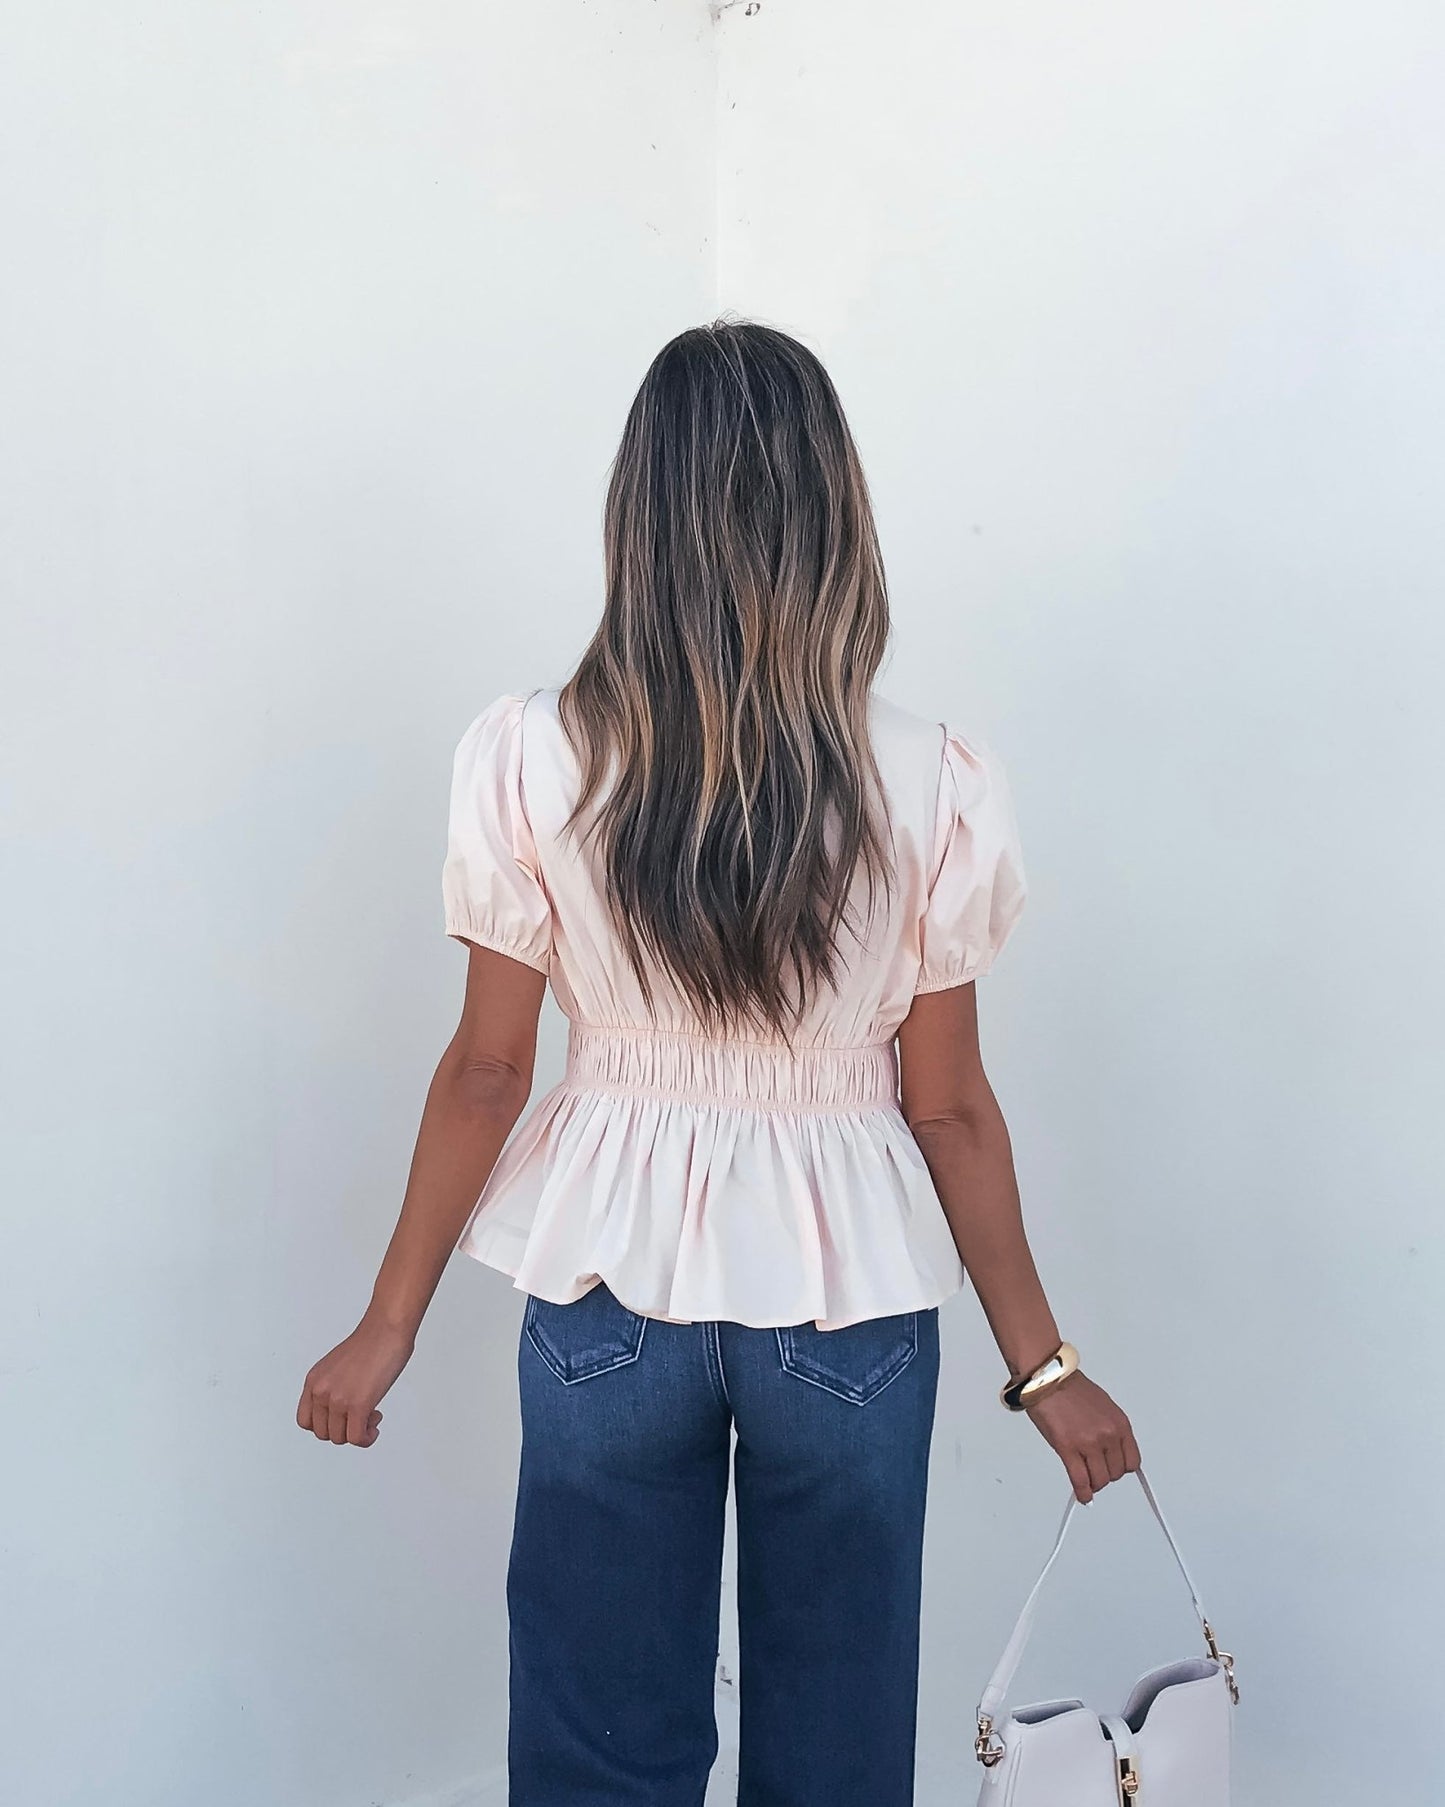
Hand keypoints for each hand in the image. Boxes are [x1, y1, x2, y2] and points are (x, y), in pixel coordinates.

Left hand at [297, 1315, 414, 1447]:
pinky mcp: (357, 1405)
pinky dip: (366, 1439)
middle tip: (362, 1416)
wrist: (386, 1329)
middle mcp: (321, 1391)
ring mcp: (337, 1399)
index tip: (341, 1419)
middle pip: (323, 1433)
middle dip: (344, 1430)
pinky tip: (375, 1426)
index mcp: (314, 1381)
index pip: (305, 1421)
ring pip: (340, 1438)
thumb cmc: (371, 1343)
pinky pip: (356, 1438)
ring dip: (358, 1434)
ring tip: (372, 1416)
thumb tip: (341, 1412)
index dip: (325, 1426)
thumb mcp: (337, 1367)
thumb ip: (332, 1387)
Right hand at [1024, 1371, 1139, 1502]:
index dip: (1121, 1468)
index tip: (1115, 1470)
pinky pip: (1080, 1480)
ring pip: (1100, 1480)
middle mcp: (1108, 1434)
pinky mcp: (1068, 1448)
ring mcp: (1089, 1443)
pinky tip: (1082, 1496)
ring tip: (1087, 1482)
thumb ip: (1110, 1428)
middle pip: (1116, 1473)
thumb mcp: (1103, 1405)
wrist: (1047, 1378)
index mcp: (1119, 1424)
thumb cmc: (1070, 1387)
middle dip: (1105, 1476)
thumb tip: (1110, 1449)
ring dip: (1093, 1484)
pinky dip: (1083, 1493)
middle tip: (1096, 1474)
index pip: (1132, 1461)